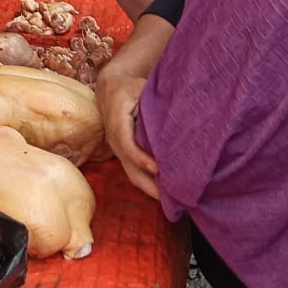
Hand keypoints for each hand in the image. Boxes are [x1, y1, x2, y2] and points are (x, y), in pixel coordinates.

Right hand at [97, 70, 160, 200]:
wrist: (109, 89)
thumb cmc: (128, 87)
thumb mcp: (140, 88)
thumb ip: (154, 101)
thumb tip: (178, 115)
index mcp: (117, 121)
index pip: (127, 144)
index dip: (141, 158)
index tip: (158, 169)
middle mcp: (114, 139)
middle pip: (129, 167)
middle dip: (149, 185)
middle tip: (171, 197)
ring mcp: (117, 149)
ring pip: (132, 174)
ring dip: (150, 188)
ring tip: (172, 200)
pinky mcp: (123, 154)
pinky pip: (134, 171)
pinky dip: (148, 182)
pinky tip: (164, 190)